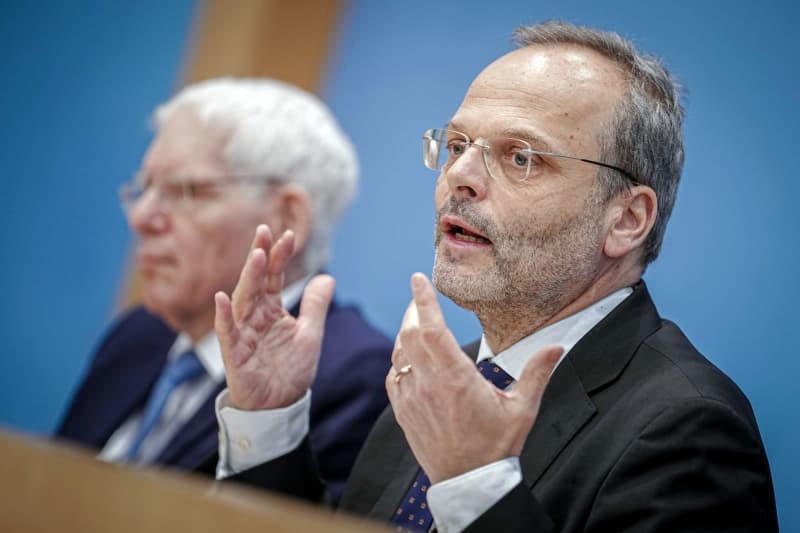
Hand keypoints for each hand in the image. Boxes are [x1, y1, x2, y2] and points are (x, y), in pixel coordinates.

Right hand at [215, 224, 334, 409]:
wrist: (281, 406)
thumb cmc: (290, 370)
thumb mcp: (310, 334)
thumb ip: (315, 305)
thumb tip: (328, 276)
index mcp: (271, 310)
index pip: (273, 277)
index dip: (279, 257)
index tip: (288, 235)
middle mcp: (254, 317)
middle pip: (255, 282)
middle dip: (260, 257)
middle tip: (264, 231)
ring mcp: (243, 334)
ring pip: (243, 301)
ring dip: (248, 278)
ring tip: (256, 255)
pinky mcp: (234, 354)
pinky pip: (227, 332)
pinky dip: (224, 316)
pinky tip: (222, 298)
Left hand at [387, 273, 561, 482]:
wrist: (469, 482)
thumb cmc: (497, 446)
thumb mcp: (523, 408)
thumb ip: (537, 373)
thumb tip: (557, 347)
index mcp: (456, 377)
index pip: (432, 327)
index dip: (423, 299)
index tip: (417, 278)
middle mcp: (428, 383)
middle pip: (410, 334)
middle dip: (414, 310)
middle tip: (420, 297)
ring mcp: (412, 398)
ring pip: (400, 353)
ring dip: (406, 334)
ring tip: (417, 323)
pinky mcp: (403, 411)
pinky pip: (394, 376)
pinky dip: (400, 360)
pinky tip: (410, 358)